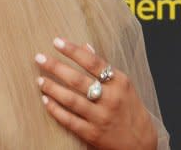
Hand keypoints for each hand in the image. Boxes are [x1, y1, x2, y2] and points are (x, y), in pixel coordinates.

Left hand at [34, 37, 156, 149]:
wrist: (141, 144)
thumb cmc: (130, 110)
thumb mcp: (123, 86)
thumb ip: (104, 67)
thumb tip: (86, 46)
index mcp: (119, 83)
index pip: (93, 62)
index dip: (73, 51)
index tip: (56, 42)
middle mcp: (111, 99)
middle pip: (78, 80)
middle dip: (56, 67)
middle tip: (39, 58)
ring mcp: (101, 117)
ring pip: (71, 99)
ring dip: (52, 88)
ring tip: (39, 80)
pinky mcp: (93, 134)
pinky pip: (69, 120)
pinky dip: (56, 110)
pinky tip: (46, 101)